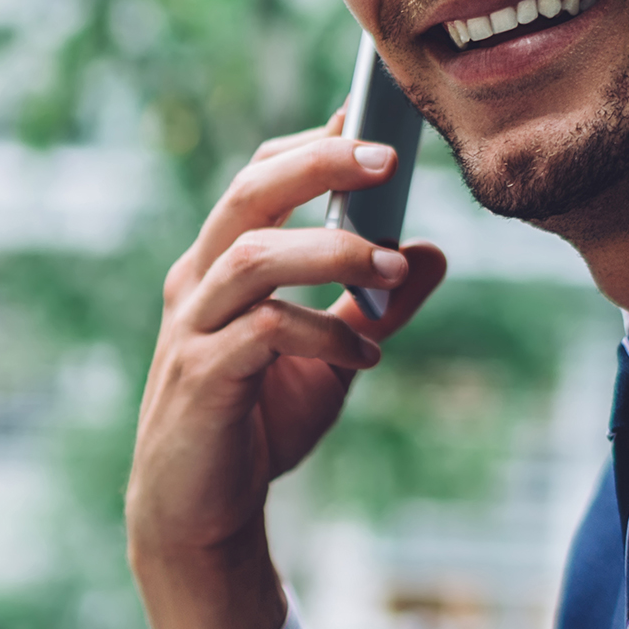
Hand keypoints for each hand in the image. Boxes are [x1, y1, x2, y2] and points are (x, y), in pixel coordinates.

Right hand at [127, 111, 445, 628]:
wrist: (200, 513)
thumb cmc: (258, 421)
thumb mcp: (333, 356)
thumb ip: (376, 305)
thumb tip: (434, 252)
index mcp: (222, 265)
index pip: (260, 178)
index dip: (312, 143)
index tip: (370, 116)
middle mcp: (199, 284)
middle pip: (248, 196)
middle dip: (319, 167)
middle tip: (389, 160)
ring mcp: (193, 329)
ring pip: (253, 256)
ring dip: (332, 252)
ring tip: (394, 268)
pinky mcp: (201, 379)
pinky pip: (262, 332)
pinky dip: (322, 334)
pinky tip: (366, 356)